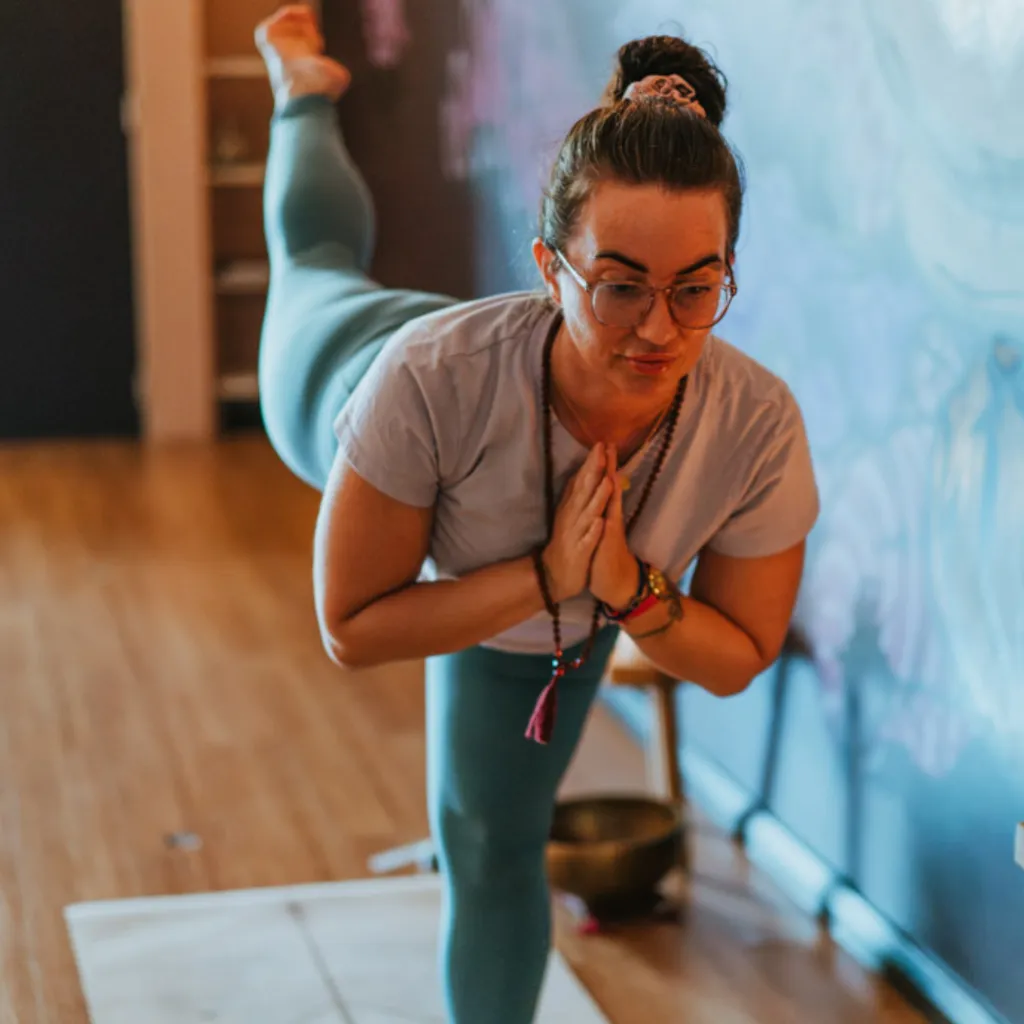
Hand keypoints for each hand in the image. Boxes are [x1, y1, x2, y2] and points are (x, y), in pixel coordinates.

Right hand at [541, 443, 611, 602]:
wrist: (553, 576)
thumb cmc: (566, 544)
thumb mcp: (568, 516)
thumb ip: (576, 496)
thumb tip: (582, 473)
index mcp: (570, 508)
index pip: (580, 481)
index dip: (590, 463)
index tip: (601, 443)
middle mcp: (571, 517)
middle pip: (583, 491)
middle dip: (593, 471)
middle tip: (602, 450)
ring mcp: (575, 534)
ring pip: (587, 513)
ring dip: (596, 498)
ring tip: (607, 481)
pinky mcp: (579, 553)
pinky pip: (587, 541)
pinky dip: (593, 531)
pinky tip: (600, 522)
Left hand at [589, 444, 640, 609]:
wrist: (615, 582)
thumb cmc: (604, 554)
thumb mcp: (600, 528)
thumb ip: (601, 508)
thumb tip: (599, 490)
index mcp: (604, 512)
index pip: (603, 483)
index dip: (601, 465)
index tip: (600, 444)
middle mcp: (610, 517)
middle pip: (610, 488)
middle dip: (608, 467)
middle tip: (608, 444)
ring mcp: (611, 530)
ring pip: (612, 506)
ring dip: (611, 488)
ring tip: (611, 468)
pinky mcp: (610, 545)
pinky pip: (610, 531)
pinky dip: (608, 519)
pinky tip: (608, 512)